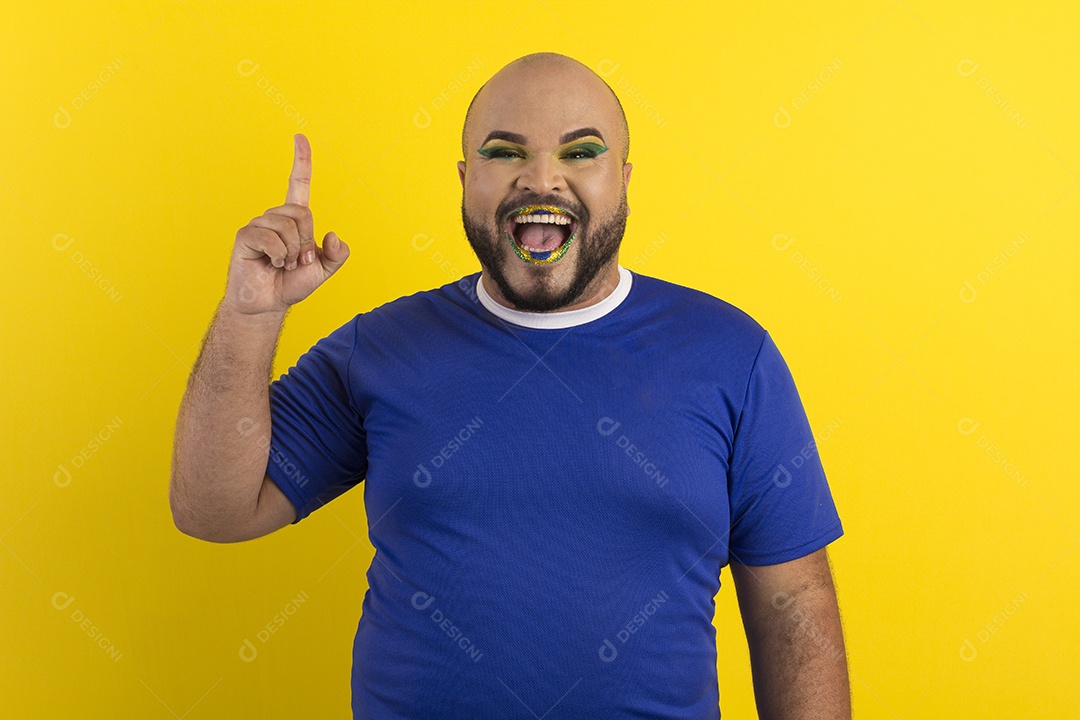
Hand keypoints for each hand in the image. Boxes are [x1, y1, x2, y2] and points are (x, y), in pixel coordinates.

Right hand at [223, 133, 349, 315]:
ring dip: (292, 251)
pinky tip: (272, 264)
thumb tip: (332, 235)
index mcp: (294, 220)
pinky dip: (278, 255)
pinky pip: (271, 238)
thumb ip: (337, 254)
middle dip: (306, 241)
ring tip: (283, 264)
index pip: (298, 183)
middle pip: (303, 213)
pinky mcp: (245, 236)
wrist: (268, 303)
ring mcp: (259, 224)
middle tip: (297, 261)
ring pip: (288, 226)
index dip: (301, 161)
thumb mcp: (324, 270)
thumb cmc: (291, 284)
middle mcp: (275, 217)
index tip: (300, 137)